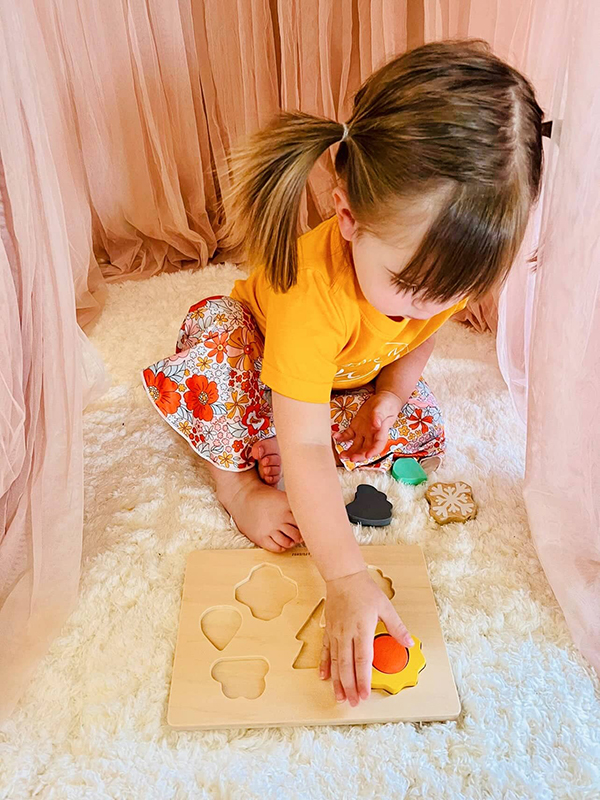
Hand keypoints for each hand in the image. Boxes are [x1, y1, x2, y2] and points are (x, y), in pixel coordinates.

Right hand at [319, 569, 413, 705]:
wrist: (343, 577)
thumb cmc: (364, 590)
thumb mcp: (385, 606)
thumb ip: (397, 627)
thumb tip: (408, 642)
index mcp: (362, 628)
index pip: (363, 660)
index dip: (363, 679)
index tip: (365, 694)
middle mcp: (347, 633)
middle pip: (347, 666)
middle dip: (349, 686)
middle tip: (352, 703)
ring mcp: (336, 633)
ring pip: (335, 662)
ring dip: (337, 681)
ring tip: (339, 697)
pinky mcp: (329, 630)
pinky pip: (326, 651)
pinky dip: (325, 665)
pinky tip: (324, 677)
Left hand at [332, 390, 403, 461]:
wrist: (384, 400)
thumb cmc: (386, 405)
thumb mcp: (383, 408)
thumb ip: (379, 416)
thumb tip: (376, 425)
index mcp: (381, 432)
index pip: (378, 445)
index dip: (373, 451)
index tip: (368, 455)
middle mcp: (372, 435)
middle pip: (366, 449)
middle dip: (359, 455)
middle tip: (351, 459)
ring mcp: (363, 432)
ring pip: (356, 446)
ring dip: (349, 452)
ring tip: (342, 455)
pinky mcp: (356, 427)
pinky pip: (348, 435)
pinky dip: (342, 437)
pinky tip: (336, 437)